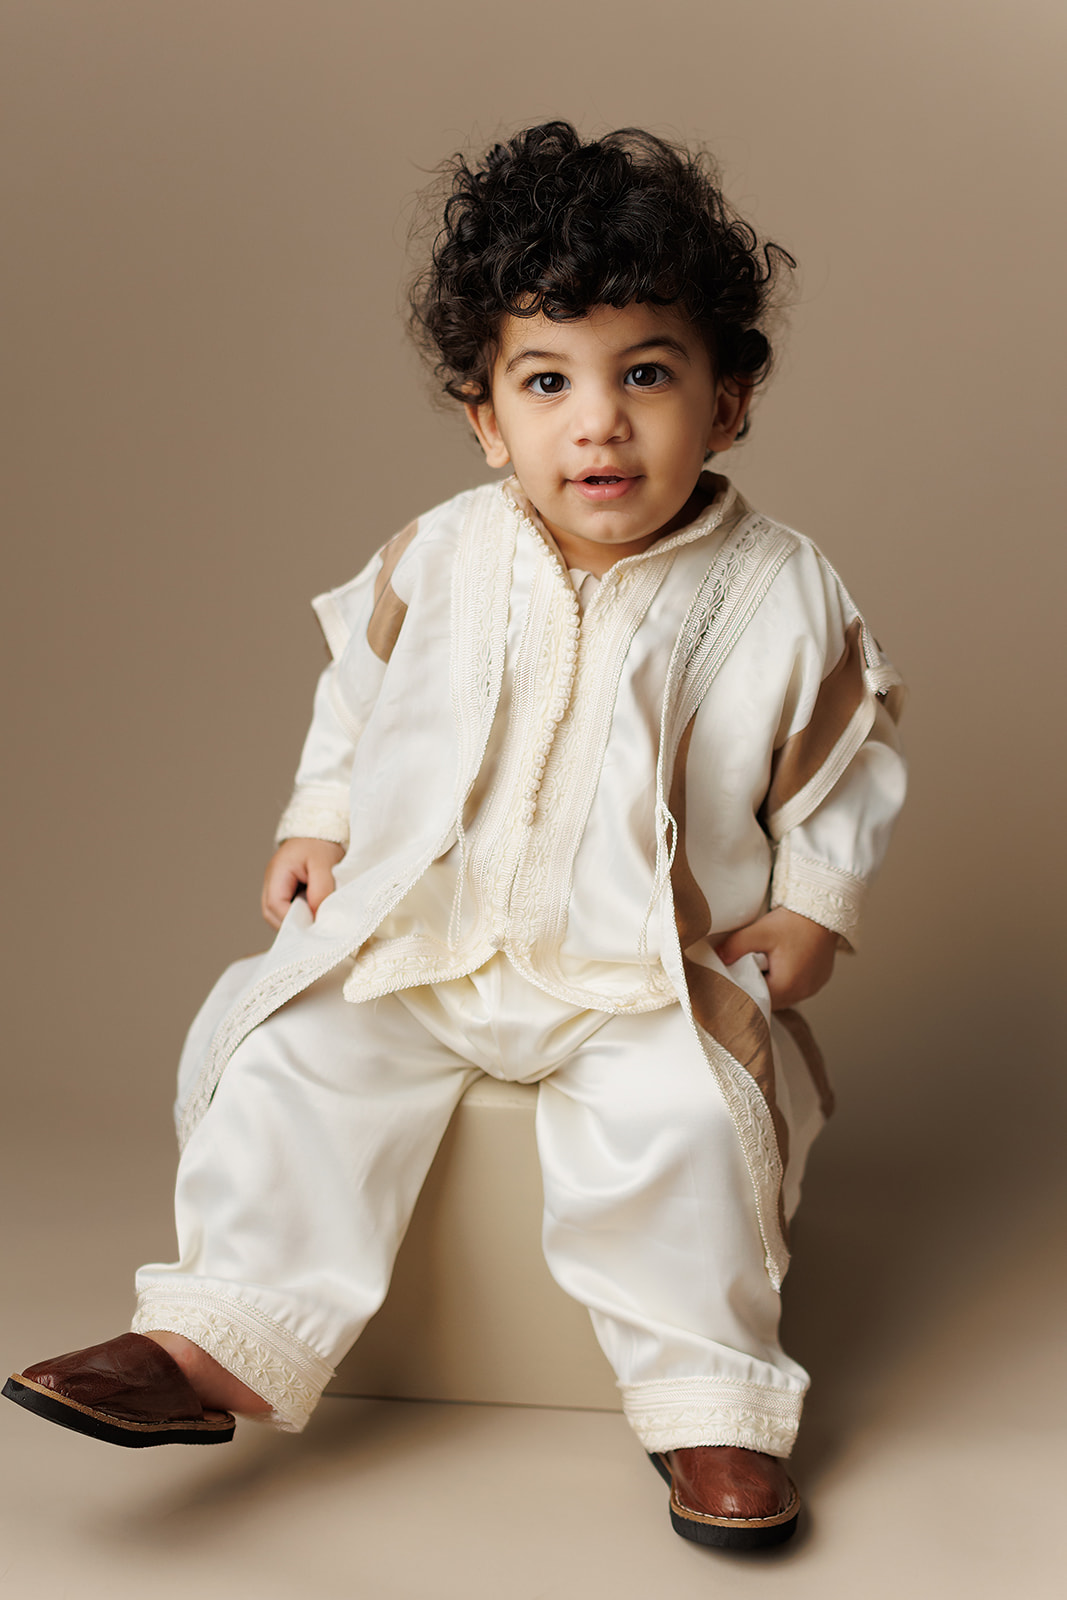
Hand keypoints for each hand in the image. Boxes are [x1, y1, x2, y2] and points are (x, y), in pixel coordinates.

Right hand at [261, 838, 344, 929]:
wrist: (322, 830)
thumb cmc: (321, 844)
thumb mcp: (324, 864)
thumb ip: (321, 890)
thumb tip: (316, 916)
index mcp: (277, 872)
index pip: (275, 905)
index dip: (292, 920)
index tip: (313, 925)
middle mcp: (272, 882)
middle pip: (272, 914)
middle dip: (292, 925)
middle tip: (315, 928)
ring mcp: (277, 887)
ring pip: (278, 915)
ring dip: (296, 921)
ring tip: (316, 919)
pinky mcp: (286, 892)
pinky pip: (287, 911)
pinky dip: (300, 916)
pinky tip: (314, 913)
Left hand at [716, 907, 837, 1009]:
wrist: (823, 911)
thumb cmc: (793, 922)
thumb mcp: (760, 931)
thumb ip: (736, 946)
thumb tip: (718, 958)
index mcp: (786, 986)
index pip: (757, 1000)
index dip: (745, 989)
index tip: (737, 976)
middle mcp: (802, 992)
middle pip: (772, 1000)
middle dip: (759, 988)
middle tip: (750, 968)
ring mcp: (813, 988)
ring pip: (785, 996)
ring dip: (774, 985)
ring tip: (767, 964)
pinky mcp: (819, 980)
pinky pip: (798, 988)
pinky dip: (788, 980)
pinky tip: (783, 963)